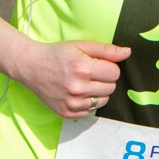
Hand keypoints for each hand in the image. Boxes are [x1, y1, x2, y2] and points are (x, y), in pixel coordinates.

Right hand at [9, 40, 130, 118]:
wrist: (31, 67)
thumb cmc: (57, 54)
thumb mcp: (81, 45)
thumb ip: (106, 50)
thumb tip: (127, 52)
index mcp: (82, 68)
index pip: (115, 73)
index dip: (108, 66)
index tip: (96, 64)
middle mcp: (77, 88)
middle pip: (111, 87)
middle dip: (104, 79)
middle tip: (89, 72)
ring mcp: (72, 103)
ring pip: (103, 101)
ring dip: (98, 92)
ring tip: (83, 82)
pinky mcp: (67, 113)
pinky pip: (91, 111)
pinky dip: (88, 103)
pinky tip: (77, 93)